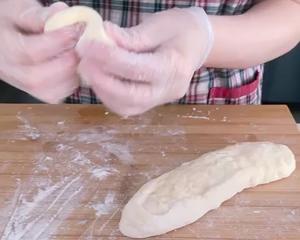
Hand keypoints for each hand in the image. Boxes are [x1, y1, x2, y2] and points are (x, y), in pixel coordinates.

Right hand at [0, 0, 81, 102]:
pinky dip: (69, 85)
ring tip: (78, 58)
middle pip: (37, 79)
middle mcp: (9, 70)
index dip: (56, 42)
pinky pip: (54, 96)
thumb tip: (61, 13)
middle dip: (65, 64)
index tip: (74, 30)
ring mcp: (22, 83)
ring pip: (48, 92)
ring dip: (70, 77)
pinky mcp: (35, 90)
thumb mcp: (18, 8)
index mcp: (2, 47)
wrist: (4, 33)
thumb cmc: (11, 19)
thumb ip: (39, 14)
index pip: (29, 52)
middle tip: (79, 48)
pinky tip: (74, 69)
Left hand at [78, 7, 213, 115]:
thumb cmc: (180, 29)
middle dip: (103, 82)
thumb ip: (130, 36)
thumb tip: (102, 36)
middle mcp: (169, 90)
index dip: (109, 58)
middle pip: (131, 97)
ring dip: (103, 91)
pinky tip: (101, 80)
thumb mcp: (159, 26)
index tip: (88, 46)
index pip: (137, 69)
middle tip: (83, 63)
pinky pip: (128, 106)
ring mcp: (161, 100)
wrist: (196, 44)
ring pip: (127, 107)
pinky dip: (110, 96)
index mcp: (174, 67)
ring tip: (90, 70)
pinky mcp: (153, 103)